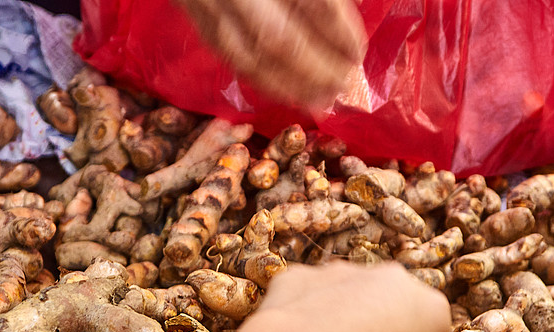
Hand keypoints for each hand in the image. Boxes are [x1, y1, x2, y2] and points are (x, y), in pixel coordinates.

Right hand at [172, 0, 365, 107]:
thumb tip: (339, 28)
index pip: (312, 2)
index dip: (338, 32)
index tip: (356, 53)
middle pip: (280, 40)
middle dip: (317, 69)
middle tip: (342, 85)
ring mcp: (210, 6)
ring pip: (251, 58)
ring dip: (289, 86)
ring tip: (319, 100)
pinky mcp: (197, 20)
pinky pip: (229, 57)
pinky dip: (260, 79)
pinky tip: (283, 90)